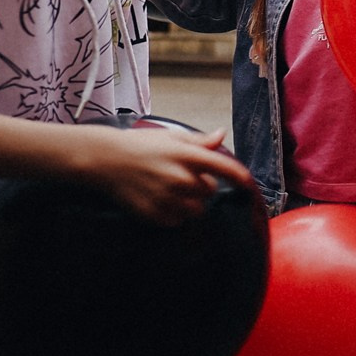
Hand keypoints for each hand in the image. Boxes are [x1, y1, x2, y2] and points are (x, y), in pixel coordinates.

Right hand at [82, 125, 250, 225]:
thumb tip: (222, 135)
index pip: (225, 168)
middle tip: (182, 178)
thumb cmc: (140, 145)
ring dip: (189, 203)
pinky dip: (173, 214)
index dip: (241, 178)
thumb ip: (199, 141)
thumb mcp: (171, 137)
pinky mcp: (156, 215)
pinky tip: (159, 200)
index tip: (248, 185)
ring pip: (195, 209)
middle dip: (201, 187)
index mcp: (187, 155)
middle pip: (209, 192)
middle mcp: (181, 178)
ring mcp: (168, 198)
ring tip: (171, 191)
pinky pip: (177, 220)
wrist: (106, 161)